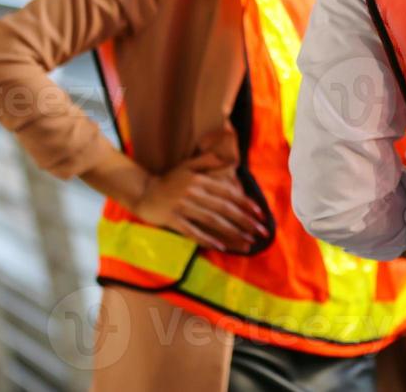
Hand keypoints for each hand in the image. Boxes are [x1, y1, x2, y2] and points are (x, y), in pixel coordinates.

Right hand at [132, 150, 267, 252]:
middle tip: (261, 232)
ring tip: (248, 241)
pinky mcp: (172, 219)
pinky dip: (206, 239)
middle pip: (224, 208)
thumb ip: (207, 160)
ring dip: (232, 232)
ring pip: (212, 221)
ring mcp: (183, 206)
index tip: (260, 213)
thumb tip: (227, 160)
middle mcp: (193, 192)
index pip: (227, 192)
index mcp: (200, 179)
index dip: (245, 203)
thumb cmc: (169, 180)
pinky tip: (220, 246)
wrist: (143, 192)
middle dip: (245, 221)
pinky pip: (192, 231)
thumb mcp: (187, 165)